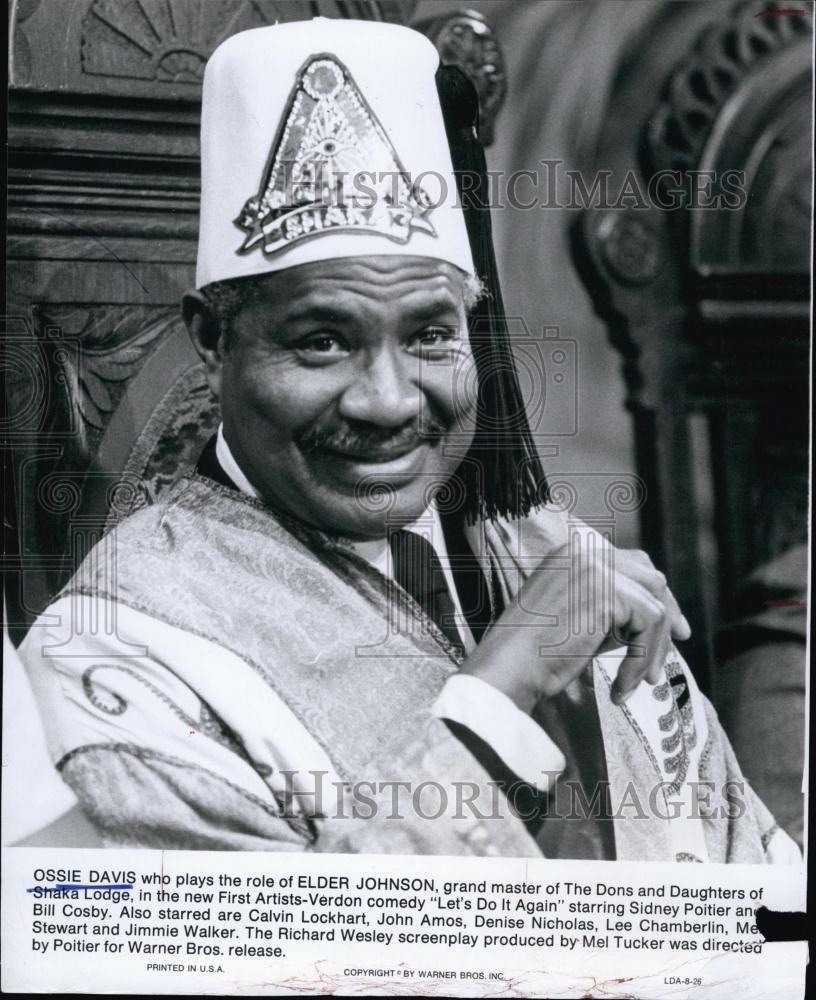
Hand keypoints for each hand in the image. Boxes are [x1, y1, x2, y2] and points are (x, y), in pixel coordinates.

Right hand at [461, 541, 689, 711]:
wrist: (508, 668)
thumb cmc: (533, 654)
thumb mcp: (576, 616)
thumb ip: (611, 606)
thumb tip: (658, 614)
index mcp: (570, 552)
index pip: (632, 563)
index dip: (657, 595)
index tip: (674, 629)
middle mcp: (582, 551)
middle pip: (651, 577)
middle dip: (668, 615)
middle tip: (674, 649)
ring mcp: (594, 567)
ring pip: (655, 604)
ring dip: (653, 648)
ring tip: (639, 681)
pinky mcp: (606, 591)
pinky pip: (649, 624)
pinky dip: (643, 659)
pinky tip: (623, 685)